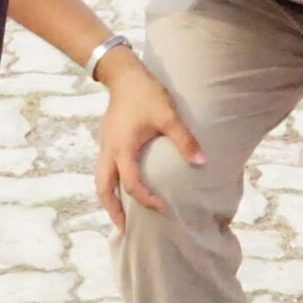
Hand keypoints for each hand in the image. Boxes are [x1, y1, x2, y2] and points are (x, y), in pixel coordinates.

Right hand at [95, 53, 203, 228]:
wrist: (123, 74)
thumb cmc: (146, 94)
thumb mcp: (168, 116)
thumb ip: (184, 140)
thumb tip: (202, 163)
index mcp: (123, 149)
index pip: (132, 185)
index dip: (147, 201)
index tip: (164, 209)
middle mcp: (109, 151)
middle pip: (103, 189)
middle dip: (112, 210)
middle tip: (123, 228)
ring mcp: (104, 146)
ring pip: (100, 180)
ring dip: (108, 199)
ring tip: (119, 214)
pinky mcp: (106, 140)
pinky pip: (103, 169)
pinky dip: (109, 184)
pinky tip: (120, 186)